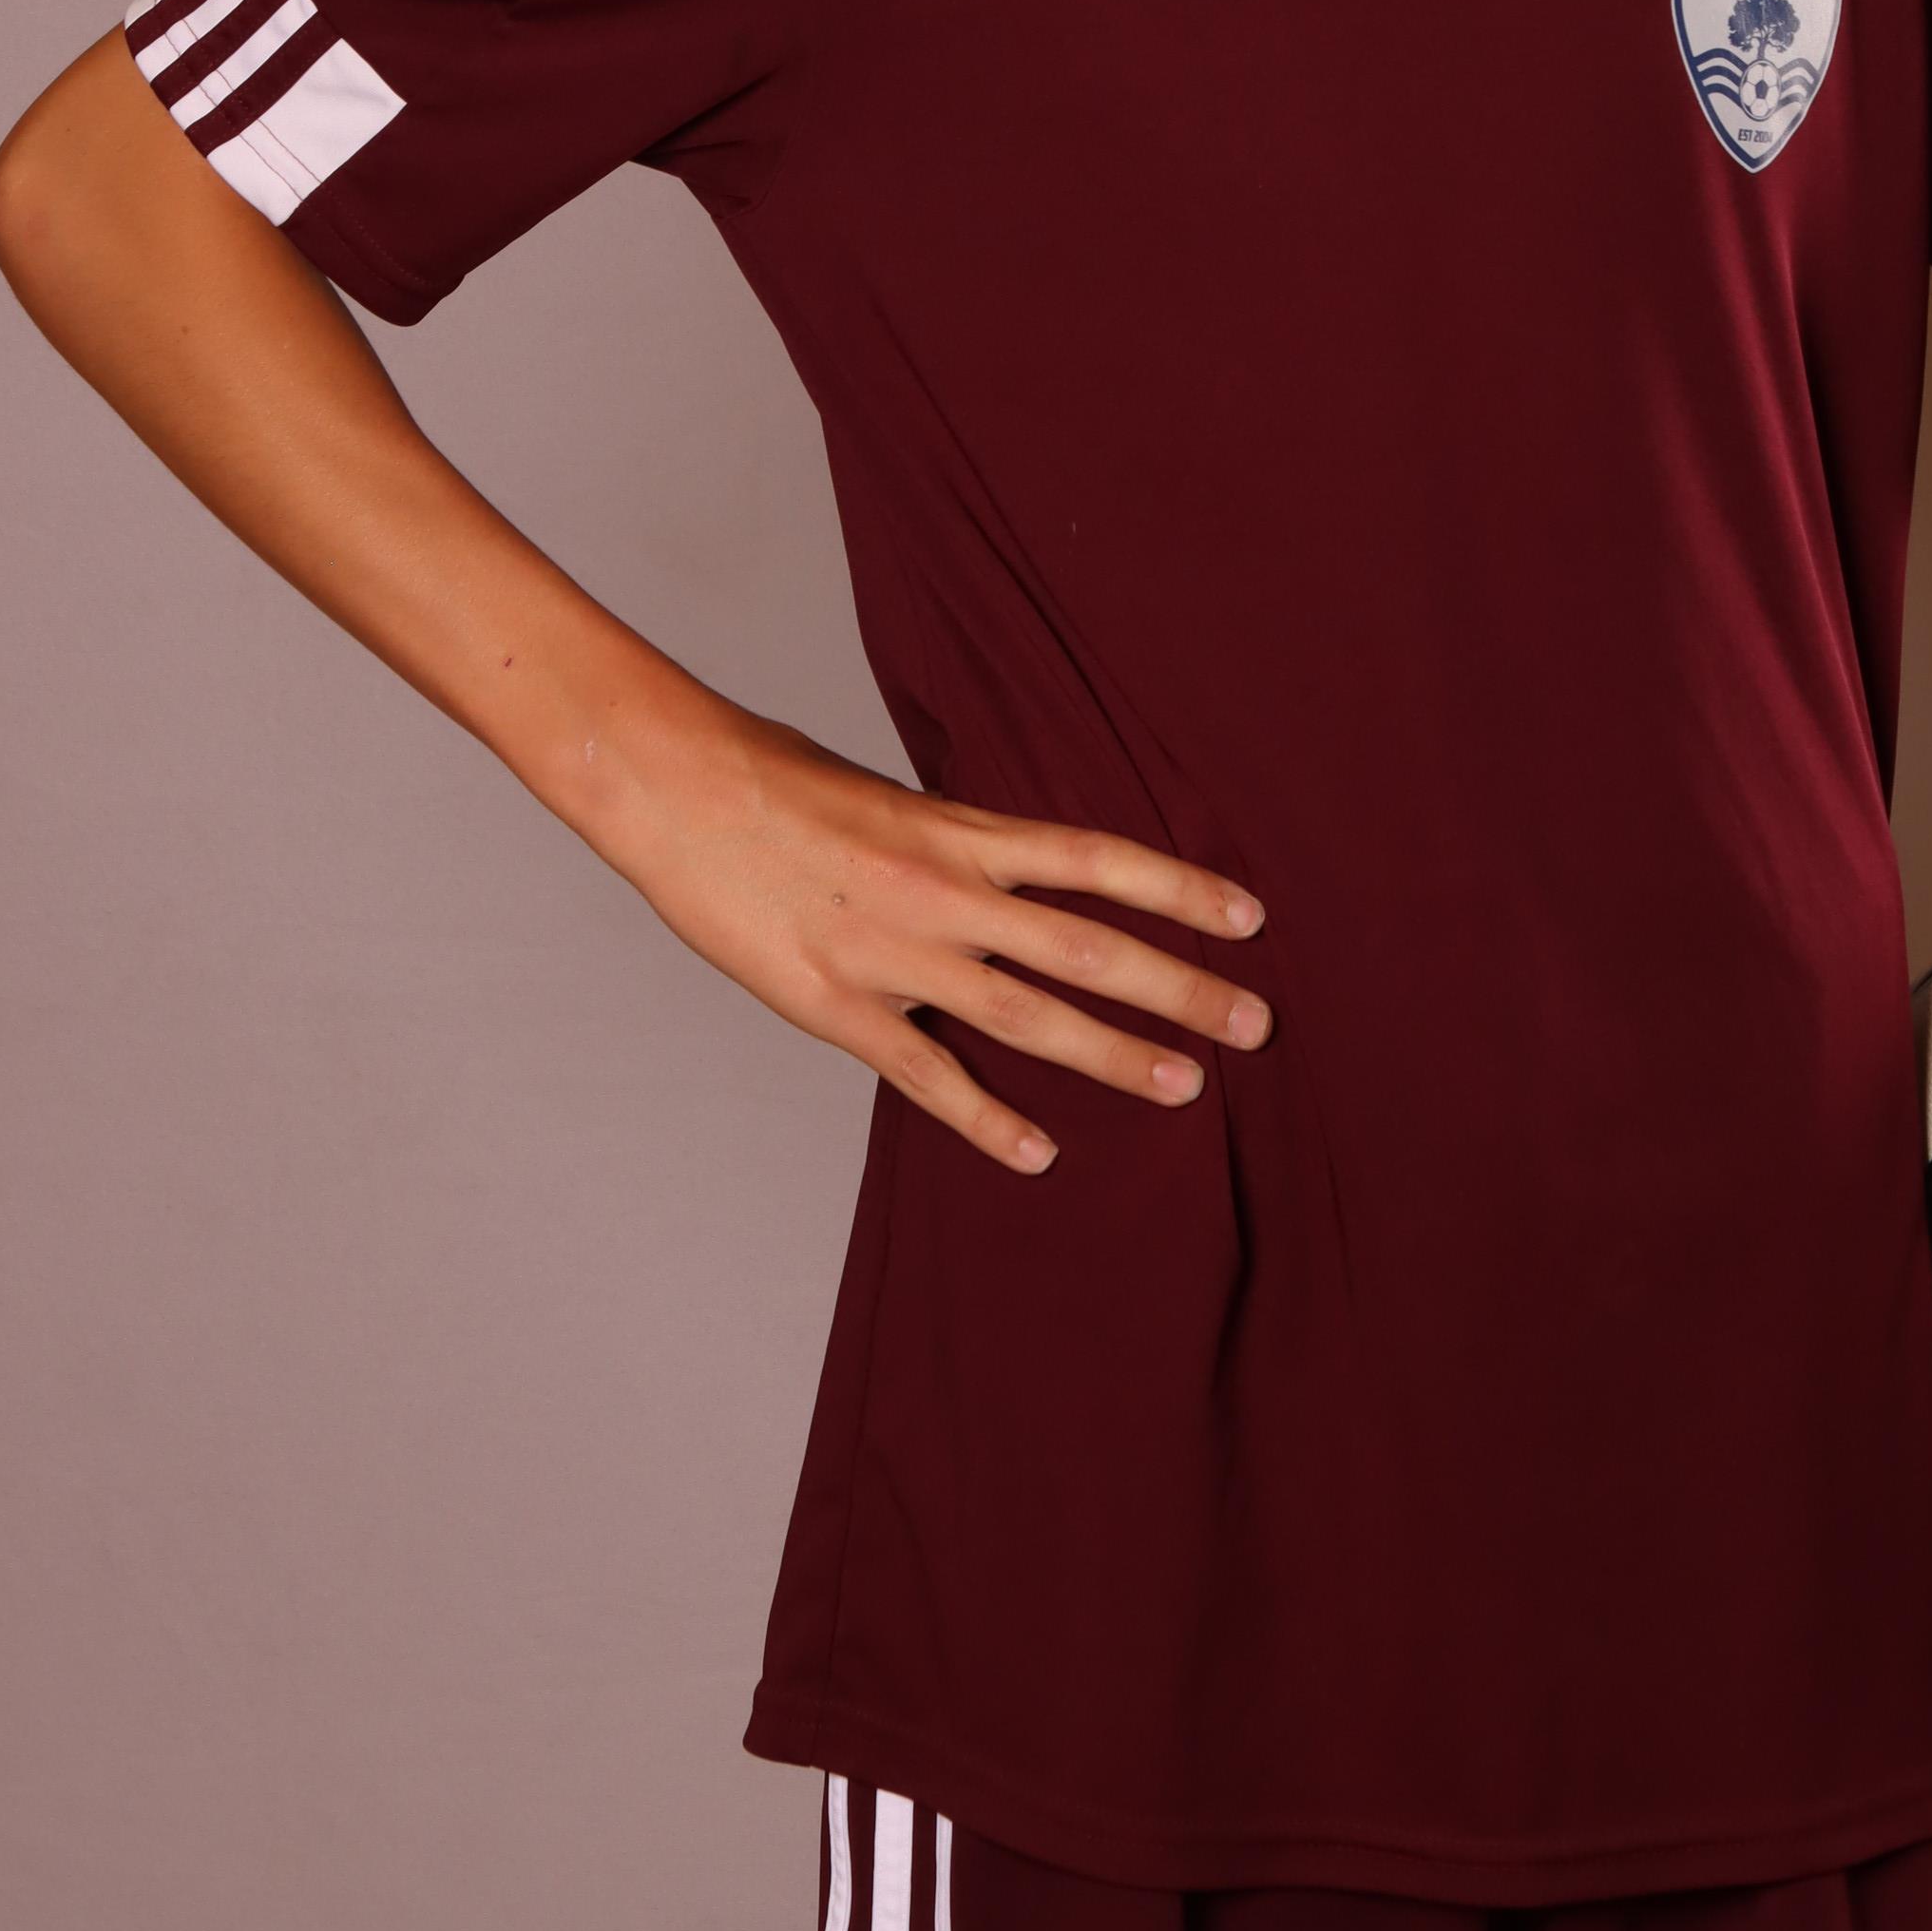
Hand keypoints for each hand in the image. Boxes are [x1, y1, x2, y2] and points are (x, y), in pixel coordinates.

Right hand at [621, 714, 1272, 1173]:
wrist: (674, 787)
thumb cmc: (776, 776)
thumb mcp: (888, 795)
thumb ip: (954, 842)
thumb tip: (1008, 873)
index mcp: (961, 829)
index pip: (1100, 860)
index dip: (1182, 888)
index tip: (1251, 918)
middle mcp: (945, 892)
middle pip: (1090, 948)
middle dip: (1181, 987)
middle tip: (1257, 1023)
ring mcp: (895, 955)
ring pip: (1028, 1017)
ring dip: (1114, 1055)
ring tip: (1186, 1085)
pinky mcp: (838, 1007)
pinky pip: (929, 1076)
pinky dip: (989, 1120)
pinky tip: (1040, 1154)